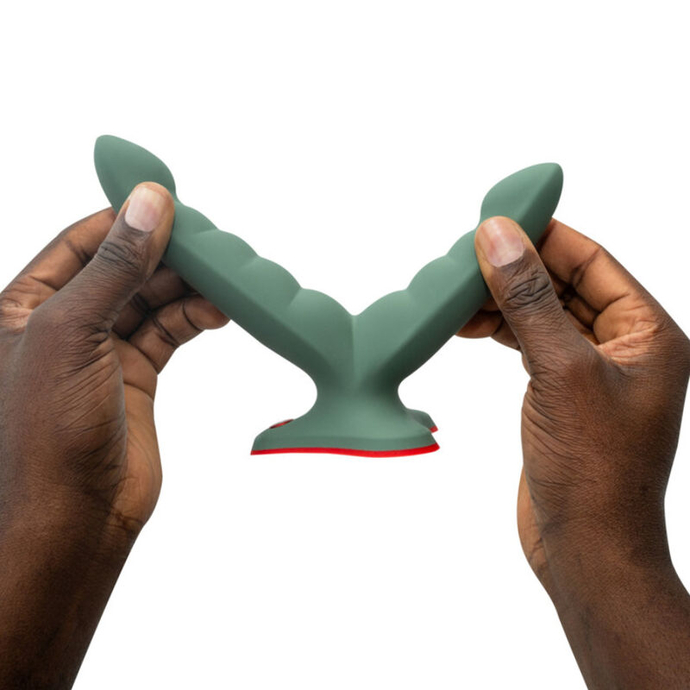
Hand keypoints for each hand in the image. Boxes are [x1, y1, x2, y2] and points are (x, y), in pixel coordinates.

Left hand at [0, 184, 227, 687]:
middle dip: (169, 254)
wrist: (71, 520)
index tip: (174, 203)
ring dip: (188, 286)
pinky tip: (217, 311)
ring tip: (225, 281)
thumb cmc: (46, 435)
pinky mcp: (134, 377)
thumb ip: (114, 266)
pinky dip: (194, 317)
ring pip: (152, 298)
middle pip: (125, 267)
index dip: (128, 219)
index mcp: (27, 305)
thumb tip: (148, 203)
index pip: (84, 241)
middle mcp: (64, 322)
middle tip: (213, 245)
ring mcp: (102, 350)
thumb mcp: (73, 333)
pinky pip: (168, 331)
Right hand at [459, 216, 689, 687]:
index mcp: (647, 333)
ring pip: (540, 314)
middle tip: (463, 256)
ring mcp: (590, 370)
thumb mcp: (560, 370)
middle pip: (562, 284)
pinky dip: (498, 330)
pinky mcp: (560, 392)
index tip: (495, 217)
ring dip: (500, 300)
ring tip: (455, 293)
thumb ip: (527, 300)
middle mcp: (623, 346)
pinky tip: (468, 324)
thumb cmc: (592, 470)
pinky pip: (528, 343)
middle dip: (514, 268)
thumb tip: (498, 237)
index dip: (543, 235)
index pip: (590, 261)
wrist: (585, 547)